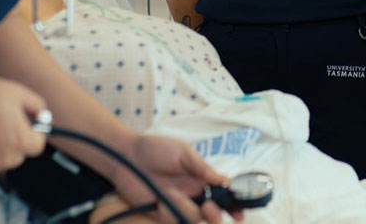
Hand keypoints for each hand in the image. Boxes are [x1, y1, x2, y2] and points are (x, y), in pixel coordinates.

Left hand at [110, 134, 242, 223]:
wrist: (126, 156)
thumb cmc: (155, 149)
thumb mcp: (183, 152)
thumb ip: (203, 168)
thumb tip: (225, 181)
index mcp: (201, 179)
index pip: (223, 196)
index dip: (233, 206)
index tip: (239, 212)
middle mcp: (193, 195)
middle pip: (213, 216)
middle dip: (215, 216)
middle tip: (208, 206)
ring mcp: (178, 206)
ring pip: (194, 220)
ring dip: (187, 209)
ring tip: (172, 193)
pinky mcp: (162, 214)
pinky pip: (174, 221)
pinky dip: (171, 212)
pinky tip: (161, 200)